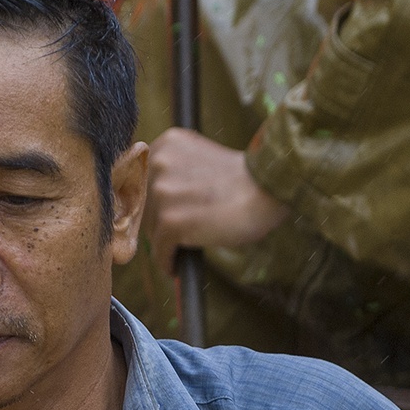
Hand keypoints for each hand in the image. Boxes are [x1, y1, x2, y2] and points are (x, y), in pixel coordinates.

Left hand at [142, 128, 289, 271]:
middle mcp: (159, 164)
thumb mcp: (200, 160)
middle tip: (175, 235)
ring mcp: (163, 193)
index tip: (160, 215)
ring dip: (164, 242)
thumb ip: (175, 171)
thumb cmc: (242, 180)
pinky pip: (160, 250)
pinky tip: (177, 265)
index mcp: (167, 144)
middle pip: (144, 205)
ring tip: (180, 249)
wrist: (267, 189)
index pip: (143, 180)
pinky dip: (168, 261)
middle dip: (158, 222)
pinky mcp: (171, 220)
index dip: (151, 201)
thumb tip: (155, 202)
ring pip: (151, 228)